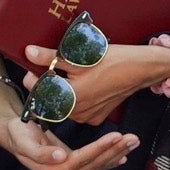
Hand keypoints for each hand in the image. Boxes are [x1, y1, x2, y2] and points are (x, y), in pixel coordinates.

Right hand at [0, 77, 137, 169]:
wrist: (16, 136)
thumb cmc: (19, 134)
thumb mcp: (24, 140)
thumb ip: (40, 152)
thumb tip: (61, 157)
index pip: (82, 159)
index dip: (100, 148)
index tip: (115, 136)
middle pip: (94, 164)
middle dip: (115, 150)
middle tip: (133, 138)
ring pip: (98, 165)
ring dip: (117, 153)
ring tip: (134, 141)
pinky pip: (96, 167)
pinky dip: (111, 161)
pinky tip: (123, 155)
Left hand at [20, 41, 169, 128]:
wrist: (140, 69)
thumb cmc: (112, 60)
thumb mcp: (78, 56)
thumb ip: (51, 57)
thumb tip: (29, 52)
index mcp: (71, 99)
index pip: (39, 94)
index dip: (34, 79)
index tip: (34, 69)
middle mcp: (78, 113)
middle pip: (51, 100)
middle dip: (48, 85)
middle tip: (53, 69)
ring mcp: (88, 117)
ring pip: (64, 104)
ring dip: (62, 91)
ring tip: (69, 75)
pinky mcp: (96, 117)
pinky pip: (78, 109)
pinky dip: (76, 97)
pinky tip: (82, 83)